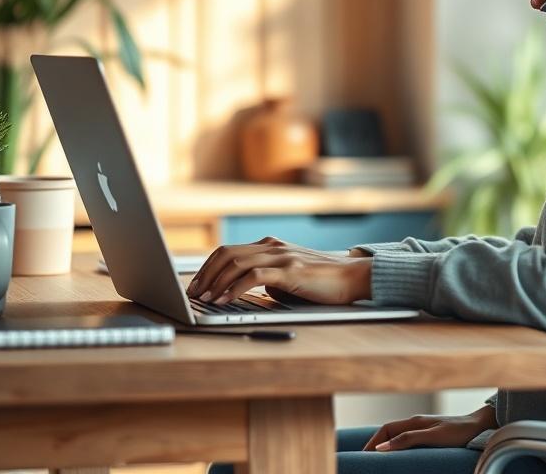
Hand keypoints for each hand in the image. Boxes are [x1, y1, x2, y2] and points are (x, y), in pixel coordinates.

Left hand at [187, 237, 372, 305]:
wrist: (353, 277)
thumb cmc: (321, 282)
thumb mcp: (288, 278)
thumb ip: (267, 279)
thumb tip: (241, 292)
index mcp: (270, 246)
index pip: (228, 251)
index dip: (207, 268)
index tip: (195, 285)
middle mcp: (273, 246)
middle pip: (226, 254)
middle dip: (204, 275)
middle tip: (192, 294)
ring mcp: (282, 256)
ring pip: (236, 263)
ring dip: (215, 283)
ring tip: (203, 299)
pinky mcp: (291, 270)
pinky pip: (254, 276)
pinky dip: (234, 289)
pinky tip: (225, 300)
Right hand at [362, 406, 497, 451]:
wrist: (480, 426)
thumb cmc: (459, 431)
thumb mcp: (433, 437)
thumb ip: (408, 439)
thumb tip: (382, 448)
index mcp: (414, 421)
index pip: (385, 429)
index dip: (373, 442)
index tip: (364, 455)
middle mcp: (416, 422)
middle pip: (389, 432)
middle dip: (376, 444)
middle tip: (366, 460)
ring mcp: (423, 428)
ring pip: (397, 435)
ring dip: (386, 446)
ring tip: (378, 460)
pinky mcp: (431, 434)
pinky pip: (407, 439)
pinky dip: (397, 447)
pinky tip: (398, 456)